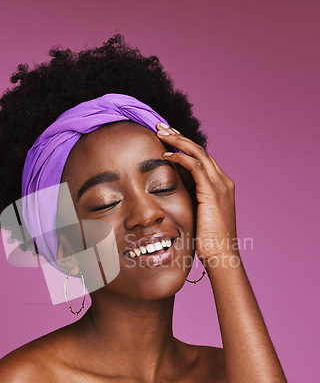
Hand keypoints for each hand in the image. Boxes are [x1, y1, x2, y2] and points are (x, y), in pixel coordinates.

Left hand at [156, 122, 238, 267]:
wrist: (221, 255)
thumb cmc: (206, 240)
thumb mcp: (196, 213)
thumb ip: (189, 197)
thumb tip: (170, 187)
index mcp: (220, 185)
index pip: (201, 158)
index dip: (183, 145)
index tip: (166, 137)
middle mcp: (223, 181)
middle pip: (199, 150)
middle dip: (179, 136)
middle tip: (160, 126)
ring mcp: (220, 185)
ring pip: (198, 153)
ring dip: (178, 141)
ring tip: (160, 133)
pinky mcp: (212, 192)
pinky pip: (196, 167)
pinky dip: (181, 158)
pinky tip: (166, 155)